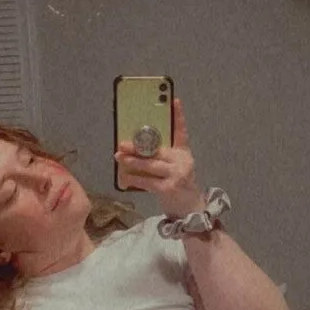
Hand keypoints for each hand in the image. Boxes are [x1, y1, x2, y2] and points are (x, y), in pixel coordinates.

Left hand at [114, 98, 206, 218]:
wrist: (190, 209)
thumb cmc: (178, 184)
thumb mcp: (175, 167)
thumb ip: (161, 156)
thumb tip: (135, 149)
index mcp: (184, 153)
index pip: (182, 131)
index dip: (178, 115)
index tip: (174, 100)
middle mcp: (183, 162)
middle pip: (157, 150)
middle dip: (138, 146)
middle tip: (122, 143)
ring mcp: (177, 175)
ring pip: (150, 165)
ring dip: (133, 162)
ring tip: (119, 158)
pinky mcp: (169, 188)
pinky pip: (147, 182)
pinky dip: (134, 179)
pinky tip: (124, 177)